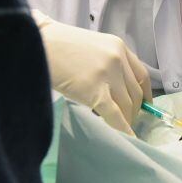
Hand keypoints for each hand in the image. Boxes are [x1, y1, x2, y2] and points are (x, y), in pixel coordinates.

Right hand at [33, 10, 152, 134]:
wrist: (36, 44)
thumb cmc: (57, 47)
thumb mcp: (90, 48)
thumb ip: (106, 64)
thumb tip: (114, 93)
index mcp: (118, 46)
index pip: (141, 75)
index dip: (145, 94)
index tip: (145, 106)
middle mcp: (118, 59)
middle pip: (135, 93)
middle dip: (134, 111)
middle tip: (126, 122)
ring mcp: (108, 74)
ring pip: (127, 106)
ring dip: (125, 121)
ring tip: (118, 129)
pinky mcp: (95, 91)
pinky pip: (115, 115)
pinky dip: (122, 129)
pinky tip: (125, 138)